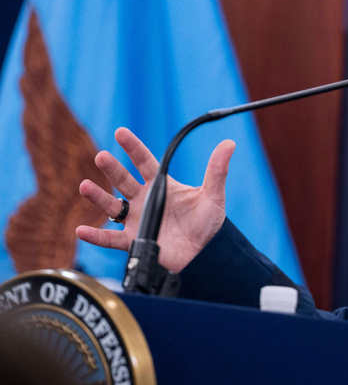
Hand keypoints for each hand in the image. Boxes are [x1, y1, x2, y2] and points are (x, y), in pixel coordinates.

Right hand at [75, 127, 234, 272]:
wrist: (205, 253)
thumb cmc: (207, 222)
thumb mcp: (213, 195)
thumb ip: (217, 170)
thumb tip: (229, 144)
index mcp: (161, 185)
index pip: (145, 162)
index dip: (133, 148)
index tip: (121, 132)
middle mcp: (144, 200)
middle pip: (124, 181)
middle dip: (112, 169)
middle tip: (102, 156)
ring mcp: (136, 220)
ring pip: (112, 206)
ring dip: (98, 197)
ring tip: (85, 186)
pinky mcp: (134, 241)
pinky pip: (110, 239)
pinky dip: (96, 235)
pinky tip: (82, 230)